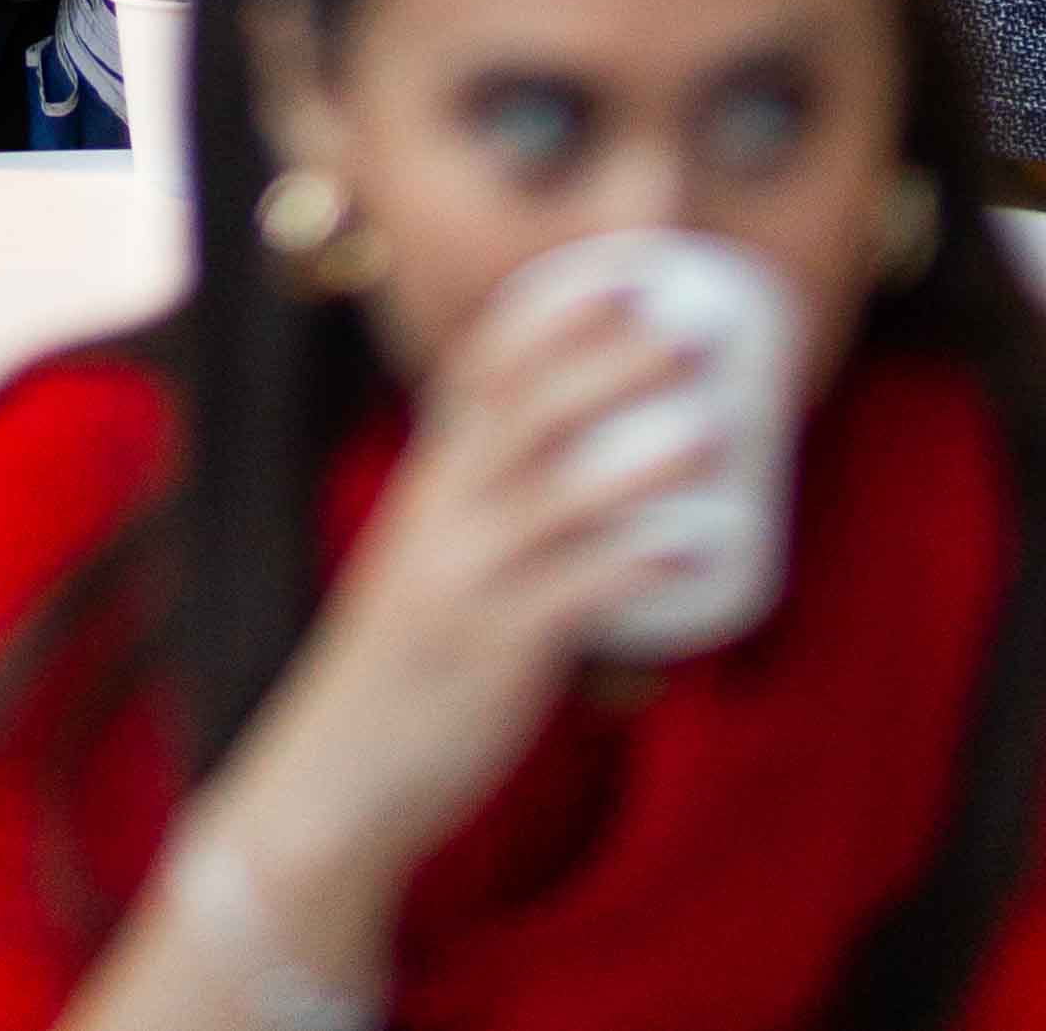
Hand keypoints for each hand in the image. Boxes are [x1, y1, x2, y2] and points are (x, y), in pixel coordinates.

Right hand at [189, 269, 732, 987]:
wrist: (336, 772)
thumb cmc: (407, 664)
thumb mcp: (437, 561)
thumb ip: (499, 516)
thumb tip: (600, 486)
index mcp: (430, 482)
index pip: (479, 368)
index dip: (549, 314)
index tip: (619, 273)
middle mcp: (439, 512)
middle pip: (523, 410)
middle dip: (605, 361)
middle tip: (685, 334)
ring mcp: (462, 579)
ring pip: (554, 495)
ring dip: (637, 460)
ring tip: (710, 437)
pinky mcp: (490, 650)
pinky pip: (570, 597)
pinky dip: (632, 569)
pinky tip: (690, 560)